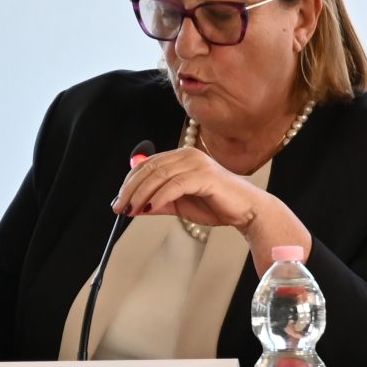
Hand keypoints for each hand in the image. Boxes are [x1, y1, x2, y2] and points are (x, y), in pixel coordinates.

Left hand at [114, 148, 309, 262]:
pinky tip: (150, 208)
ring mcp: (197, 164)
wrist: (247, 211)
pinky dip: (159, 197)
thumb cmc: (217, 205)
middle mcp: (188, 155)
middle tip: (119, 208)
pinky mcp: (205, 176)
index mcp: (182, 157)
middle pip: (150, 169)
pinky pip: (175, 185)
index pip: (147, 165)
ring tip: (132, 210)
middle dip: (130, 189)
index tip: (119, 201)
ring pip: (159, 176)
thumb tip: (132, 207)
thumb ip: (157, 202)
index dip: (129, 182)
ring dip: (141, 194)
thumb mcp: (179, 204)